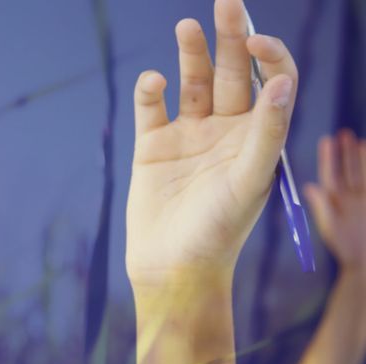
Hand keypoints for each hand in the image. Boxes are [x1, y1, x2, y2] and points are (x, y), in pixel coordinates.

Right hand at [126, 0, 298, 289]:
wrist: (172, 266)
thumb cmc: (219, 230)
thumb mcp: (250, 180)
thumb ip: (267, 130)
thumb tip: (283, 80)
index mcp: (257, 136)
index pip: (271, 81)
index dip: (268, 55)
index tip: (255, 41)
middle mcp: (226, 129)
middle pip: (232, 71)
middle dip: (230, 36)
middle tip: (226, 1)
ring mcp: (188, 135)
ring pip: (192, 81)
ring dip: (191, 53)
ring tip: (186, 26)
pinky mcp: (152, 145)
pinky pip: (152, 107)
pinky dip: (150, 90)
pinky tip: (152, 82)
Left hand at [304, 130, 365, 275]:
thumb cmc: (347, 248)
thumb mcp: (332, 228)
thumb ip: (323, 208)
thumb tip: (310, 187)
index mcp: (335, 202)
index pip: (331, 174)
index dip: (329, 157)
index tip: (327, 139)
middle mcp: (349, 197)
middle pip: (348, 169)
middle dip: (346, 152)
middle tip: (344, 133)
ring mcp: (363, 199)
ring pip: (362, 173)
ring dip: (362, 158)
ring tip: (361, 142)